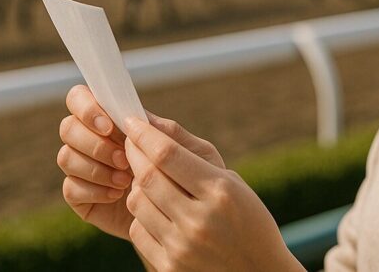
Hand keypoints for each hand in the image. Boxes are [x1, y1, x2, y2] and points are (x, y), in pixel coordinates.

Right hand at [56, 85, 225, 240]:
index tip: (110, 126)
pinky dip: (94, 190)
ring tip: (126, 180)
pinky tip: (118, 195)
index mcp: (112, 119)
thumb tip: (138, 115)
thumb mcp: (186, 151)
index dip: (87, 108)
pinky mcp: (81, 196)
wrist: (180, 216)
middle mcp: (92, 140)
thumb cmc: (185, 176)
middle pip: (68, 127)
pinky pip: (70, 187)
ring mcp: (83, 168)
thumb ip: (165, 131)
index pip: (79, 98)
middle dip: (95, 143)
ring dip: (96, 167)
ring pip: (66, 156)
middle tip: (124, 159)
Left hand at [122, 114, 304, 271]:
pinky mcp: (170, 268)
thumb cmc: (247, 217)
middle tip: (131, 143)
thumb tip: (150, 123)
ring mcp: (183, 247)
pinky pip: (137, 231)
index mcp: (220, 192)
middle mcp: (199, 220)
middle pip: (147, 176)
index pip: (167, 154)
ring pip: (137, 202)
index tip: (132, 121)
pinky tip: (155, 209)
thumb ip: (190, 152)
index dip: (143, 134)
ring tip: (148, 179)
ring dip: (135, 184)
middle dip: (133, 153)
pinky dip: (141, 215)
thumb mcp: (231, 180)